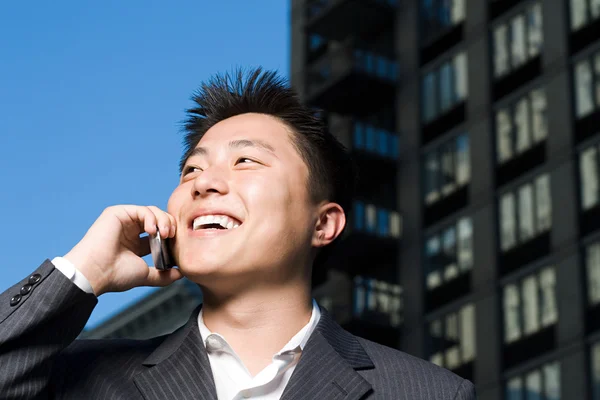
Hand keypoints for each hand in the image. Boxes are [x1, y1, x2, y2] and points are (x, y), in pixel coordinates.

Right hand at [64, 205, 182, 295]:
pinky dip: (151, 218)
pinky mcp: (118, 213)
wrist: (96, 272)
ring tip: (165, 234)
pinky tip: (151, 231)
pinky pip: (142, 210)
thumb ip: (163, 275)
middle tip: (171, 237)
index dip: (171, 238)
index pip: (160, 234)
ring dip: (163, 220)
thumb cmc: (116, 275)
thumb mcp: (145, 275)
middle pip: (159, 220)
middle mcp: (130, 231)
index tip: (176, 247)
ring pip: (153, 212)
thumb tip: (181, 274)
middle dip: (170, 226)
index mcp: (136, 244)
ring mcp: (124, 221)